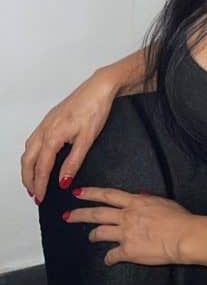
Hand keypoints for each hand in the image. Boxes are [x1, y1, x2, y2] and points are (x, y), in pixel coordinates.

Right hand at [21, 69, 118, 203]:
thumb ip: (74, 162)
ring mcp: (45, 123)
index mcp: (53, 136)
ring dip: (28, 167)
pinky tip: (39, 158)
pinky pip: (34, 140)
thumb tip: (63, 181)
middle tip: (34, 193)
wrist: (99, 88)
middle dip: (28, 179)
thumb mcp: (87, 139)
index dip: (40, 184)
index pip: (42, 167)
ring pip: (28, 149)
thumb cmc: (95, 109)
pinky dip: (32, 154)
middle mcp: (45, 129)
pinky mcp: (50, 119)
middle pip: (28, 160)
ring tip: (33, 180)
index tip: (40, 197)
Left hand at [63, 187, 194, 266]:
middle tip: (67, 215)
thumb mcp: (164, 202)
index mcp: (136, 202)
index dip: (91, 193)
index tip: (78, 192)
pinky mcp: (127, 251)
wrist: (183, 236)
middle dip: (80, 214)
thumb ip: (149, 200)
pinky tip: (109, 260)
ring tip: (90, 237)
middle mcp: (127, 216)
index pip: (108, 195)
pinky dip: (109, 258)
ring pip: (100, 233)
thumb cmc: (179, 218)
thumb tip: (141, 196)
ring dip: (93, 235)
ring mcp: (125, 234)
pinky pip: (112, 255)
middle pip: (97, 213)